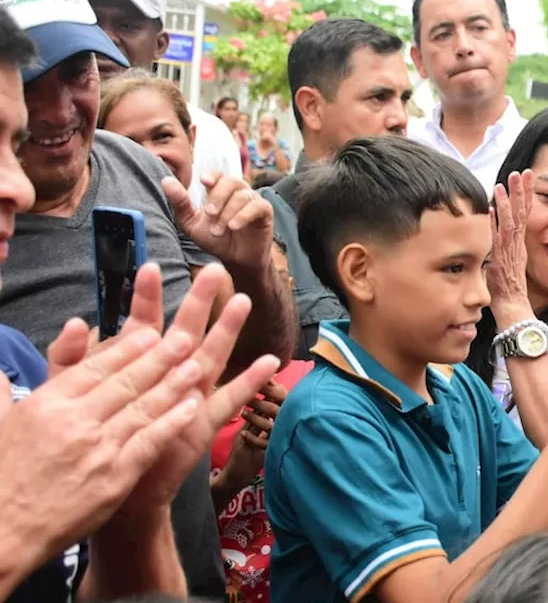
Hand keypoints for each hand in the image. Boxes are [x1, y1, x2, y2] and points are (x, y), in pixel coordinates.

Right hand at [0, 323, 210, 571]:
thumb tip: (14, 363)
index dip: (128, 348)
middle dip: (160, 358)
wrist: (4, 532)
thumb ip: (10, 387)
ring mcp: (98, 449)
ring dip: (174, 385)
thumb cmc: (3, 475)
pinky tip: (192, 407)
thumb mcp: (1, 422)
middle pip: (126, 382)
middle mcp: (74, 422)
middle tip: (185, 338)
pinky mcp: (116, 477)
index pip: (95, 367)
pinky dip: (173, 422)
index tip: (151, 332)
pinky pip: (151, 442)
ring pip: (144, 408)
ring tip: (195, 366)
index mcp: (46, 404)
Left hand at [46, 264, 279, 517]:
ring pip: (210, 358)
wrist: (112, 490)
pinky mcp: (200, 424)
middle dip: (198, 302)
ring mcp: (187, 398)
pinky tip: (268, 362)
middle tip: (213, 271)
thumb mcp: (70, 395)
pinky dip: (248, 382)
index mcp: (136, 366)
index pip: (142, 324)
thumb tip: (79, 320)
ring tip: (242, 302)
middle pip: (185, 332)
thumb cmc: (95, 440)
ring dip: (226, 331)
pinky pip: (228, 400)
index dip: (145, 298)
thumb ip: (69, 358)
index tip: (149, 267)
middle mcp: (166, 377)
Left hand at [164, 172, 273, 271]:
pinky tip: (233, 227)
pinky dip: (243, 215)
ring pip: (242, 196)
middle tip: (209, 214)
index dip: (213, 175)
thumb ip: (180, 204)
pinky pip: (256, 207)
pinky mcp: (266, 212)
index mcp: (220, 192)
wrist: (236, 260)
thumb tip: (166, 181)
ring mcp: (253, 201)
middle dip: (218, 197)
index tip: (204, 182)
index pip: (218, 175)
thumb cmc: (216, 240)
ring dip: (227, 213)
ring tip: (219, 230)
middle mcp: (238, 192)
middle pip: (231, 182)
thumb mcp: (192, 224)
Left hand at [488, 170, 533, 307]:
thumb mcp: (502, 264)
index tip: (524, 179)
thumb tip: (487, 234)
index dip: (524, 196)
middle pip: (521, 213)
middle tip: (521, 172)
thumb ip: (497, 249)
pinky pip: (498, 237)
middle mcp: (516, 245)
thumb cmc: (506, 290)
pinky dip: (495, 222)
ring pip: (511, 221)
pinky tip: (491, 207)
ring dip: (508, 201)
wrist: (512, 308)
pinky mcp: (501, 259)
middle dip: (521, 191)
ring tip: (505, 183)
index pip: (523, 214)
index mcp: (517, 244)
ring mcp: (509, 251)